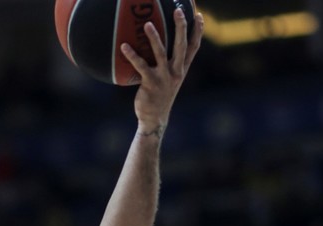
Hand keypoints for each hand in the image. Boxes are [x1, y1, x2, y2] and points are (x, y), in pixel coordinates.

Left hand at [121, 8, 203, 133]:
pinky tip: (124, 46)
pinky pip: (140, 66)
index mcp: (182, 69)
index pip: (194, 47)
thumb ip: (168, 65)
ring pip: (160, 52)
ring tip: (147, 24)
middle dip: (181, 26)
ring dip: (154, 37)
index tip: (198, 15)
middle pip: (181, 45)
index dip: (198, 31)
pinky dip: (132, 55)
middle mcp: (176, 71)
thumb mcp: (168, 80)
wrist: (155, 119)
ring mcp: (164, 77)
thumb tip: (158, 49)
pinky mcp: (151, 83)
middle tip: (178, 10)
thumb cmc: (159, 97)